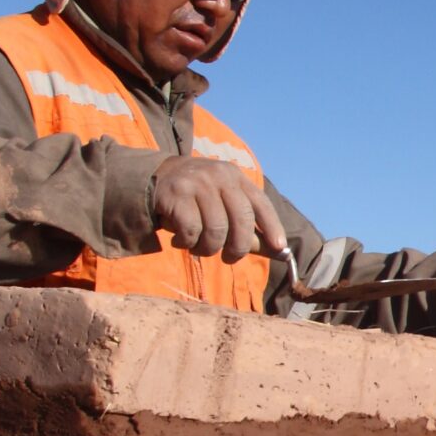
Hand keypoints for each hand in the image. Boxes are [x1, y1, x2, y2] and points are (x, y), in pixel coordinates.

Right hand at [151, 155, 286, 263]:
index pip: (261, 203)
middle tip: (230, 258)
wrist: (155, 178)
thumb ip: (246, 224)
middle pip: (241, 220)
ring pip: (216, 230)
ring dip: (209, 248)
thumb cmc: (197, 198)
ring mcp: (197, 183)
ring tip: (200, 248)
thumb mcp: (222, 201)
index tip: (280, 247)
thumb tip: (279, 251)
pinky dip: (187, 243)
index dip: (273, 227)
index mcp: (235, 177)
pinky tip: (181, 240)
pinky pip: (191, 231)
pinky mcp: (176, 194)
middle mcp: (219, 176)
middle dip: (239, 247)